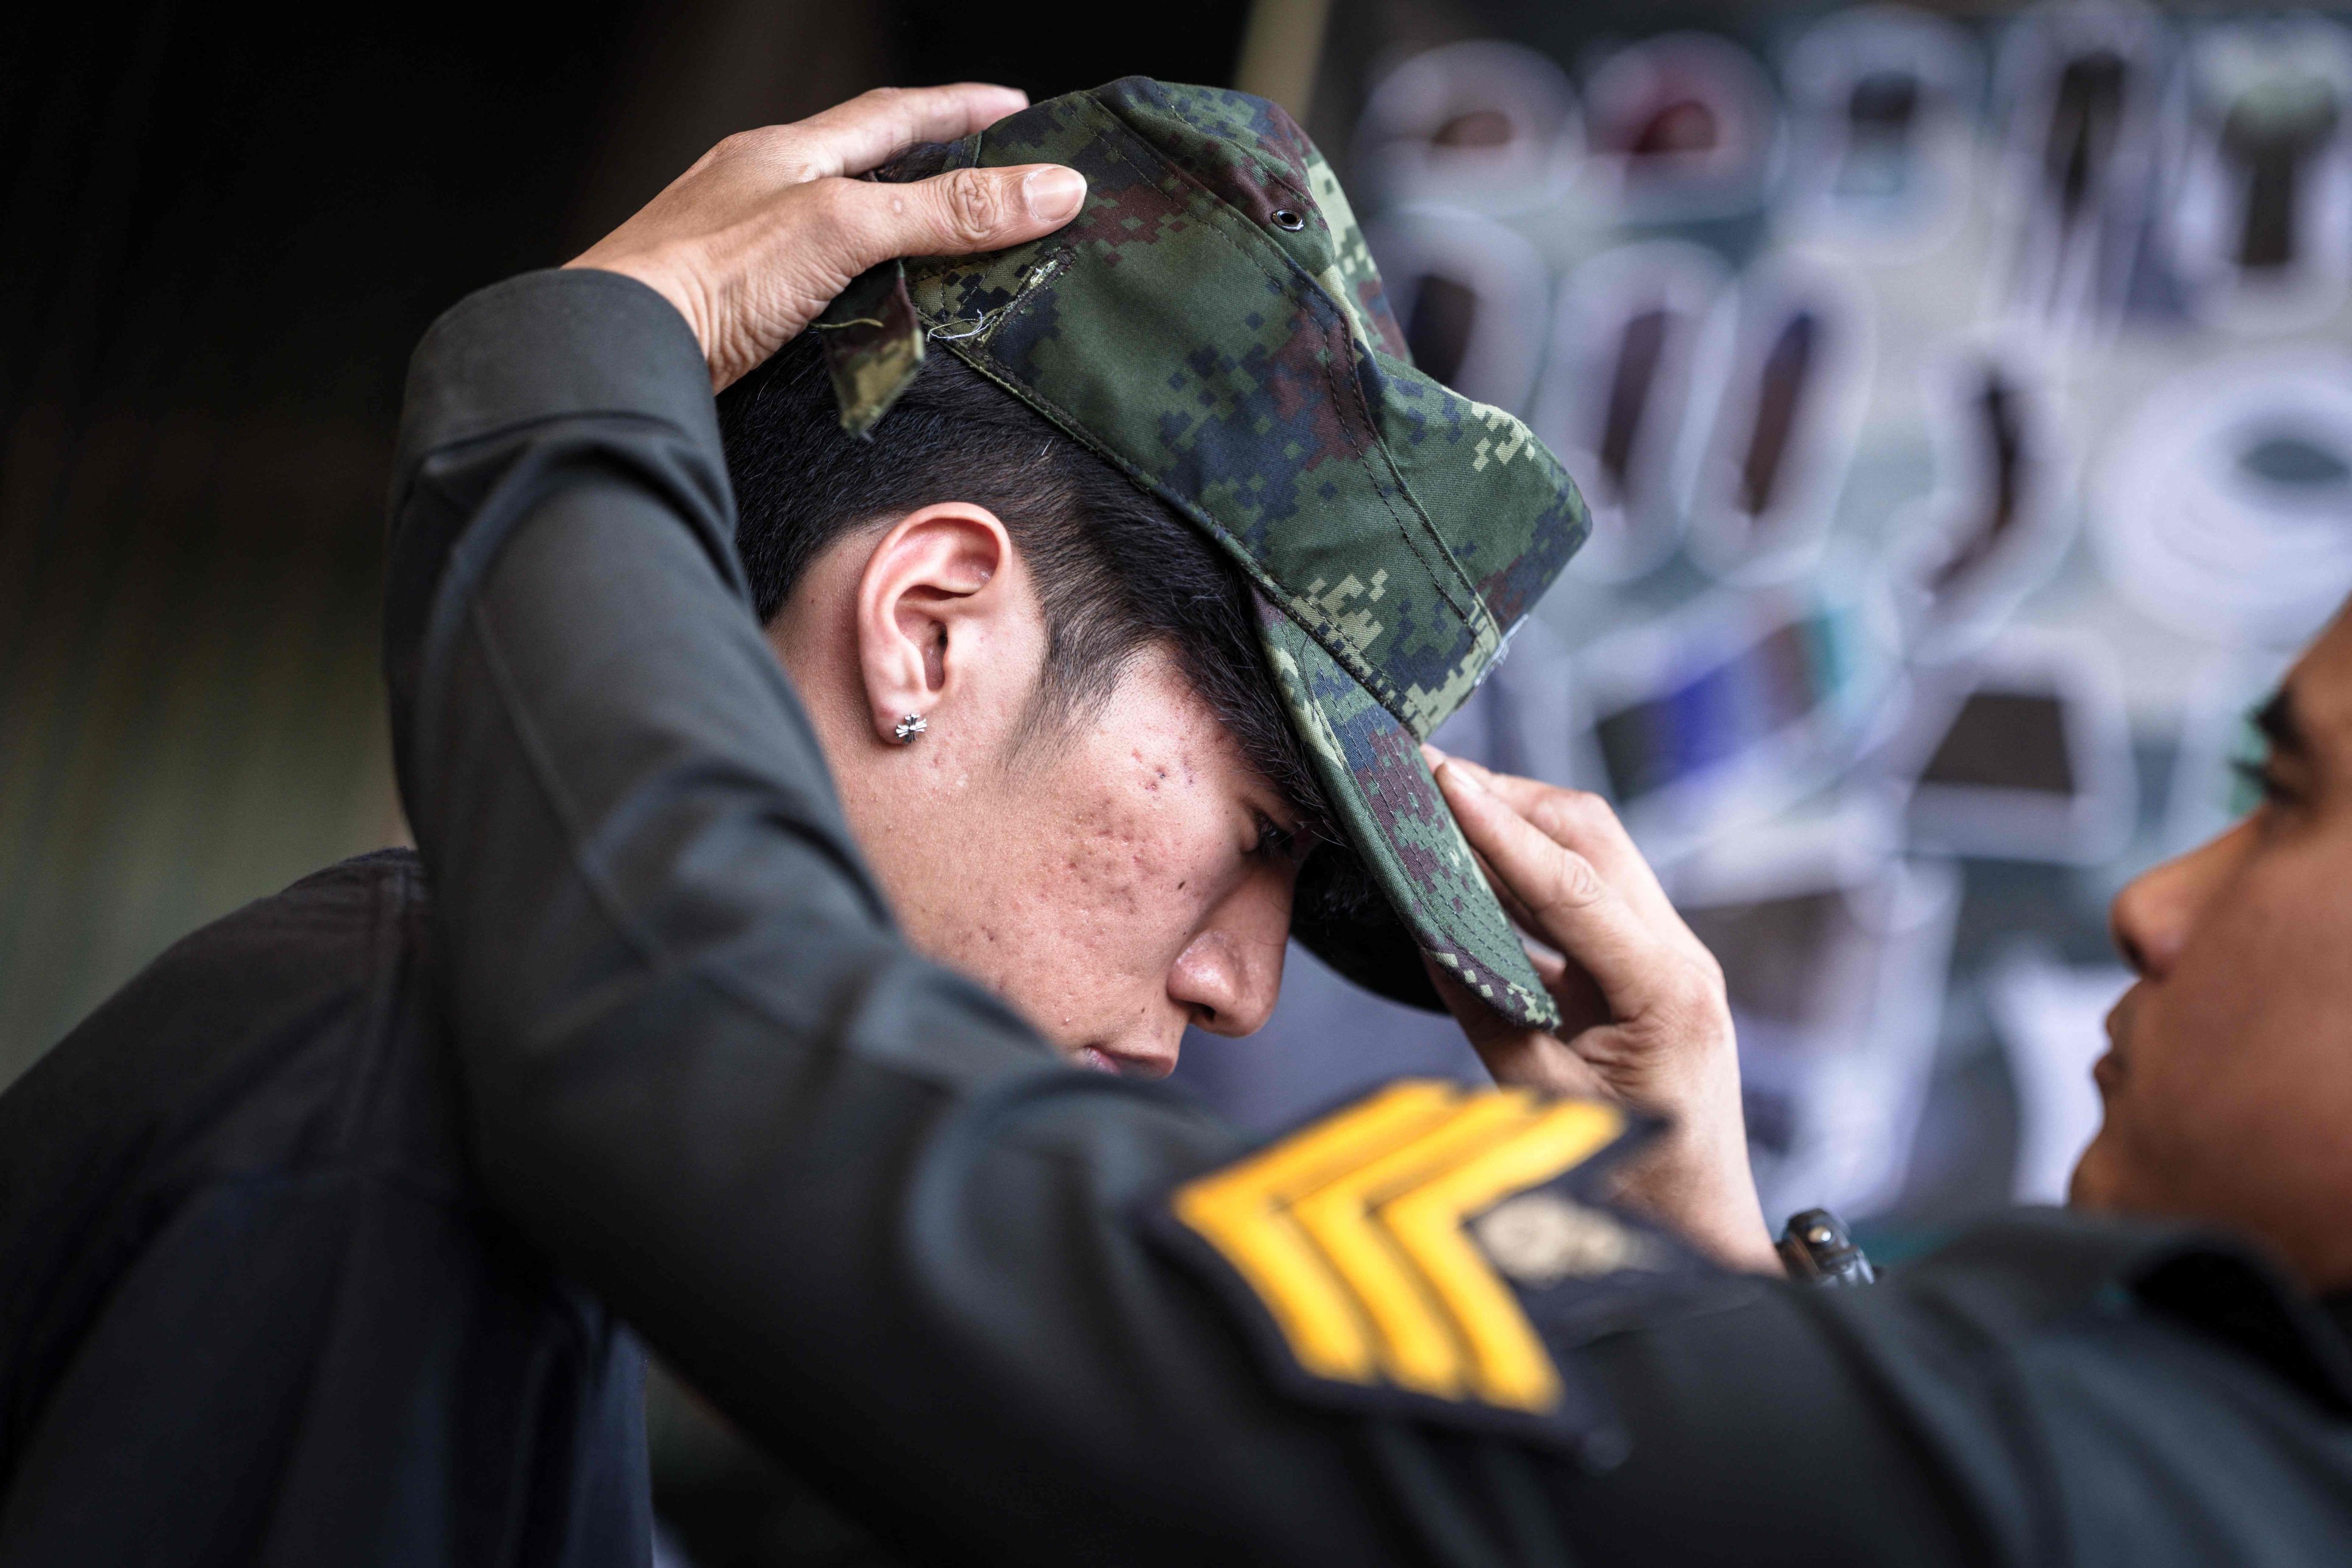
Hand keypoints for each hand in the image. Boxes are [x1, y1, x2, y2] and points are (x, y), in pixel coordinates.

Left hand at [566, 84, 1087, 389]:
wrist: (618, 350)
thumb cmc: (706, 274)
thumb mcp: (844, 225)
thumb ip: (946, 213)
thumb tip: (1049, 190)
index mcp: (784, 151)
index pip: (891, 113)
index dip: (958, 108)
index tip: (1014, 107)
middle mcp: (759, 191)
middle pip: (865, 167)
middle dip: (931, 169)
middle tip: (992, 180)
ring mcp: (741, 250)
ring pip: (837, 228)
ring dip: (893, 235)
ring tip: (947, 251)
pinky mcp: (733, 311)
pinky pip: (814, 287)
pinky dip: (856, 291)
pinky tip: (870, 315)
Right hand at [1424, 748, 1777, 1272]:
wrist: (1695, 1236)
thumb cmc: (1627, 1186)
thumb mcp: (1538, 1096)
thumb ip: (1482, 1005)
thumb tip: (1427, 924)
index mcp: (1666, 991)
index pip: (1569, 882)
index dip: (1497, 827)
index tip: (1440, 779)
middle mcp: (1682, 960)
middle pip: (1593, 840)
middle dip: (1509, 800)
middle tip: (1428, 776)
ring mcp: (1673, 961)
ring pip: (1593, 858)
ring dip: (1519, 828)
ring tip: (1442, 807)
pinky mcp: (1651, 972)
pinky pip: (1586, 901)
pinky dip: (1529, 875)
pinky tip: (1475, 870)